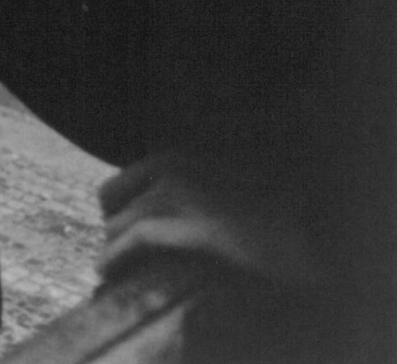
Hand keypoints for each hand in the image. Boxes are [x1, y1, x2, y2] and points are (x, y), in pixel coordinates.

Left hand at [98, 151, 320, 286]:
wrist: (317, 234)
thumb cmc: (272, 218)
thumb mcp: (220, 191)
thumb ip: (189, 192)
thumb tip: (148, 211)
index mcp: (185, 154)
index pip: (125, 181)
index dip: (118, 210)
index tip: (118, 233)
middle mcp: (180, 165)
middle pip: (112, 198)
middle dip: (112, 228)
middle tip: (120, 256)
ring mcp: (187, 192)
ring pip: (120, 222)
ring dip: (113, 249)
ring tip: (115, 271)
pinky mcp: (197, 225)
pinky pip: (136, 238)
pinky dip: (115, 256)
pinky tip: (107, 271)